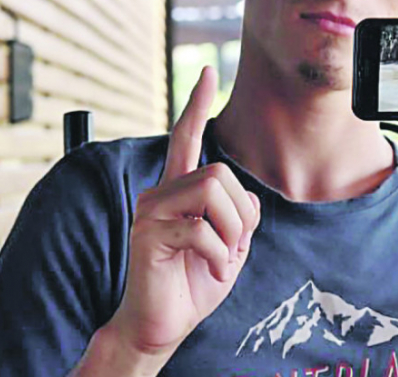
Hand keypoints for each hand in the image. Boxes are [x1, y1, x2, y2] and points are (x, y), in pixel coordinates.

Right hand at [104, 66, 260, 363]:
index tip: (208, 71)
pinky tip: (206, 272)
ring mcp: (151, 212)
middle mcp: (160, 193)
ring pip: (211, 193)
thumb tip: (250, 199)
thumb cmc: (193, 283)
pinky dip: (217, 257)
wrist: (163, 325)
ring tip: (219, 258)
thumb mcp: (229, 247)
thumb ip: (239, 217)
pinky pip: (201, 231)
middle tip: (231, 248)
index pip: (187, 137)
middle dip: (240, 215)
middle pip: (219, 173)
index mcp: (179, 191)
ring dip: (230, 232)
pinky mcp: (147, 236)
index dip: (196, 104)